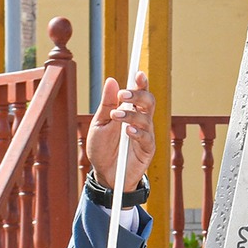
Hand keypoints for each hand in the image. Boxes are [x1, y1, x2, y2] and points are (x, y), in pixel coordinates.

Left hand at [86, 71, 156, 191]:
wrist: (104, 174)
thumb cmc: (101, 148)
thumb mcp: (99, 124)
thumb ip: (107, 104)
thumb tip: (111, 80)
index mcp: (129, 111)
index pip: (139, 93)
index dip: (141, 82)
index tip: (137, 73)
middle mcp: (140, 120)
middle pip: (148, 101)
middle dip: (138, 95)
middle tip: (124, 94)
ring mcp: (145, 134)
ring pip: (147, 117)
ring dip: (131, 114)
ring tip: (117, 115)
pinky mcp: (147, 150)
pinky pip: (147, 137)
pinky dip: (138, 132)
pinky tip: (128, 131)